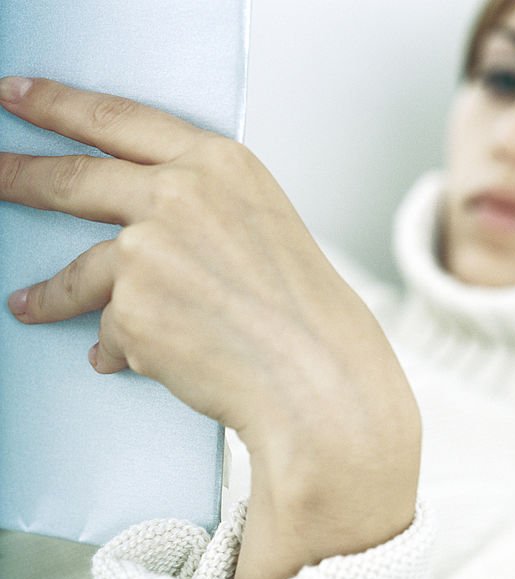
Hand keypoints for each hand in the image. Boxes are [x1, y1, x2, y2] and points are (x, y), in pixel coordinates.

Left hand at [0, 76, 420, 578]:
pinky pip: (109, 333)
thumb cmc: (305, 319)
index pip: (120, 118)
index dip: (60, 104)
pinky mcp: (133, 308)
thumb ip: (204, 213)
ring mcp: (151, 249)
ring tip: (26, 306)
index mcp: (219, 164)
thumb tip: (139, 233)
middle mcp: (179, 194)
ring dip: (49, 294)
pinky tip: (133, 364)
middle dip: (19, 176)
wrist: (318, 382)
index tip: (16, 95)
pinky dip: (120, 351)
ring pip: (79, 272)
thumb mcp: (263, 232)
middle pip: (76, 177)